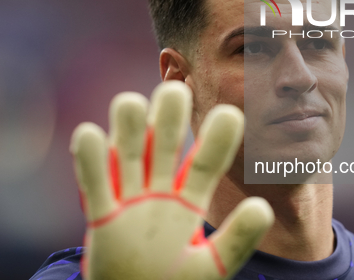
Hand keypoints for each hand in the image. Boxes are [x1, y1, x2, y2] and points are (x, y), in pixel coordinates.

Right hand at [71, 81, 273, 278]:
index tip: (230, 113)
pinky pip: (94, 184)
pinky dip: (90, 160)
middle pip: (164, 146)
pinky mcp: (101, 216)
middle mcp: (160, 192)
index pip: (206, 163)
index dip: (217, 139)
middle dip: (167, 120)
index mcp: (190, 202)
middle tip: (175, 90)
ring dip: (128, 130)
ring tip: (131, 103)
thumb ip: (237, 239)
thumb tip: (263, 207)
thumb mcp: (211, 267)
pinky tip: (90, 135)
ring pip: (128, 156)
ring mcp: (130, 200)